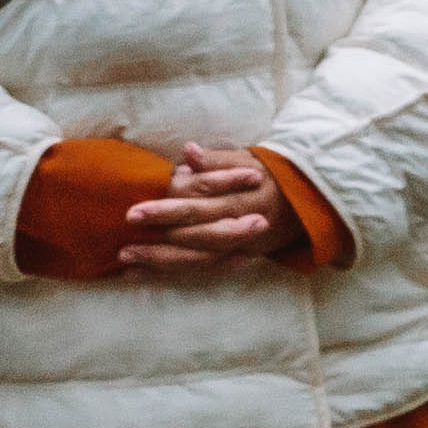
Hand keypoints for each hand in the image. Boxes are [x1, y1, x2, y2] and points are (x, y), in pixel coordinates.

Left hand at [123, 142, 296, 268]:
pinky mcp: (232, 258)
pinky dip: (170, 273)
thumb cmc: (267, 175)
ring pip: (195, 260)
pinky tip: (141, 274)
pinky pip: (199, 270)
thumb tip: (188, 152)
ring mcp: (235, 247)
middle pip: (192, 237)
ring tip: (126, 262)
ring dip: (160, 263)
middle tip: (123, 246)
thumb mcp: (246, 160)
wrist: (304, 202)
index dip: (165, 208)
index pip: (196, 203)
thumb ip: (216, 159)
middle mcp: (236, 225)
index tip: (134, 211)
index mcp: (237, 197)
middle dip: (157, 244)